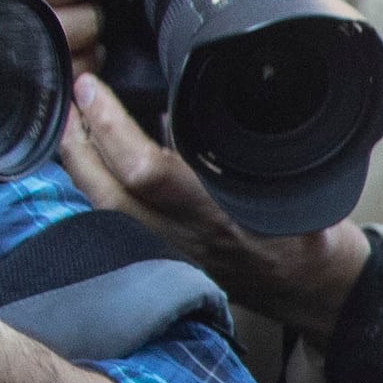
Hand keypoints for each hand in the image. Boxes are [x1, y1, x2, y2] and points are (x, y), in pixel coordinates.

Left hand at [62, 71, 369, 337]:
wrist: (316, 295)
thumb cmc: (315, 241)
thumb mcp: (305, 190)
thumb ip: (266, 157)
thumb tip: (228, 107)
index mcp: (219, 219)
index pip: (146, 171)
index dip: (110, 127)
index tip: (91, 87)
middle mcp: (183, 241)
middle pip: (103, 194)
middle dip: (76, 142)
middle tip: (66, 97)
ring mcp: (168, 255)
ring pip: (100, 209)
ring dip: (78, 164)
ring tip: (70, 123)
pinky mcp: (163, 260)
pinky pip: (113, 220)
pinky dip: (96, 184)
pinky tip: (92, 160)